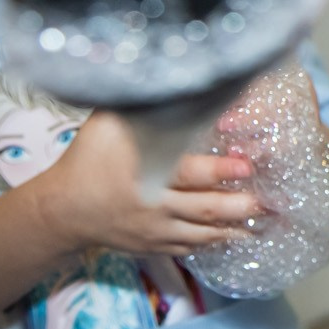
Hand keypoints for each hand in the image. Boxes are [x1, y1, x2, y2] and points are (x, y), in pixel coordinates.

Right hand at [30, 111, 264, 257]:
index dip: (219, 171)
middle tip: (268, 200)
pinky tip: (235, 237)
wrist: (60, 210)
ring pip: (202, 234)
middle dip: (239, 205)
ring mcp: (154, 232)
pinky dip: (214, 244)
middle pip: (204, 209)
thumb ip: (140, 107)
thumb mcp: (107, 126)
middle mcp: (153, 208)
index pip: (188, 174)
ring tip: (263, 222)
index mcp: (143, 175)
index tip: (246, 166)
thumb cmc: (87, 160)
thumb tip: (171, 80)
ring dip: (234, 229)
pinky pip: (189, 249)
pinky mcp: (152, 247)